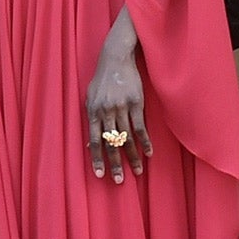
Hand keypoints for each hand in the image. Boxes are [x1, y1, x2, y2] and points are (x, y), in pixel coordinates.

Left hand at [85, 27, 151, 183]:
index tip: (100, 175)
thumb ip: (91, 120)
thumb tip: (90, 144)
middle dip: (115, 163)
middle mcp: (107, 112)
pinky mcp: (137, 103)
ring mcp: (122, 107)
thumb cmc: (102, 80)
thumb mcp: (90, 98)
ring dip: (133, 157)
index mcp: (93, 112)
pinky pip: (141, 127)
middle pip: (111, 143)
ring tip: (137, 171)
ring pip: (127, 138)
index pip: (94, 141)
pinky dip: (145, 142)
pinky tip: (149, 153)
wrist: (116, 58)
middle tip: (119, 181)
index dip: (97, 158)